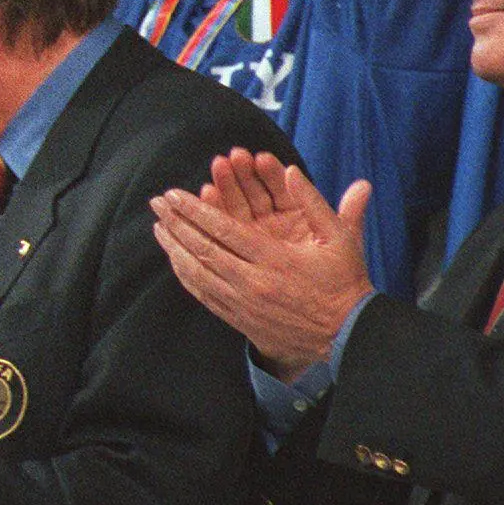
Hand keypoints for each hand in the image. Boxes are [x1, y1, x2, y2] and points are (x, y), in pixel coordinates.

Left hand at [150, 151, 374, 378]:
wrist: (347, 335)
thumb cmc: (344, 282)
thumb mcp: (340, 238)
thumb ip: (313, 202)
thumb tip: (291, 169)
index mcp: (275, 259)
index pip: (224, 229)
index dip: (194, 210)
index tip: (173, 194)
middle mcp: (253, 282)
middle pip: (203, 249)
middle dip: (176, 223)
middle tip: (156, 203)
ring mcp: (243, 303)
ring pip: (198, 273)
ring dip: (174, 248)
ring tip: (158, 228)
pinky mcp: (240, 319)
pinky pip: (204, 295)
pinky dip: (186, 275)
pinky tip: (176, 259)